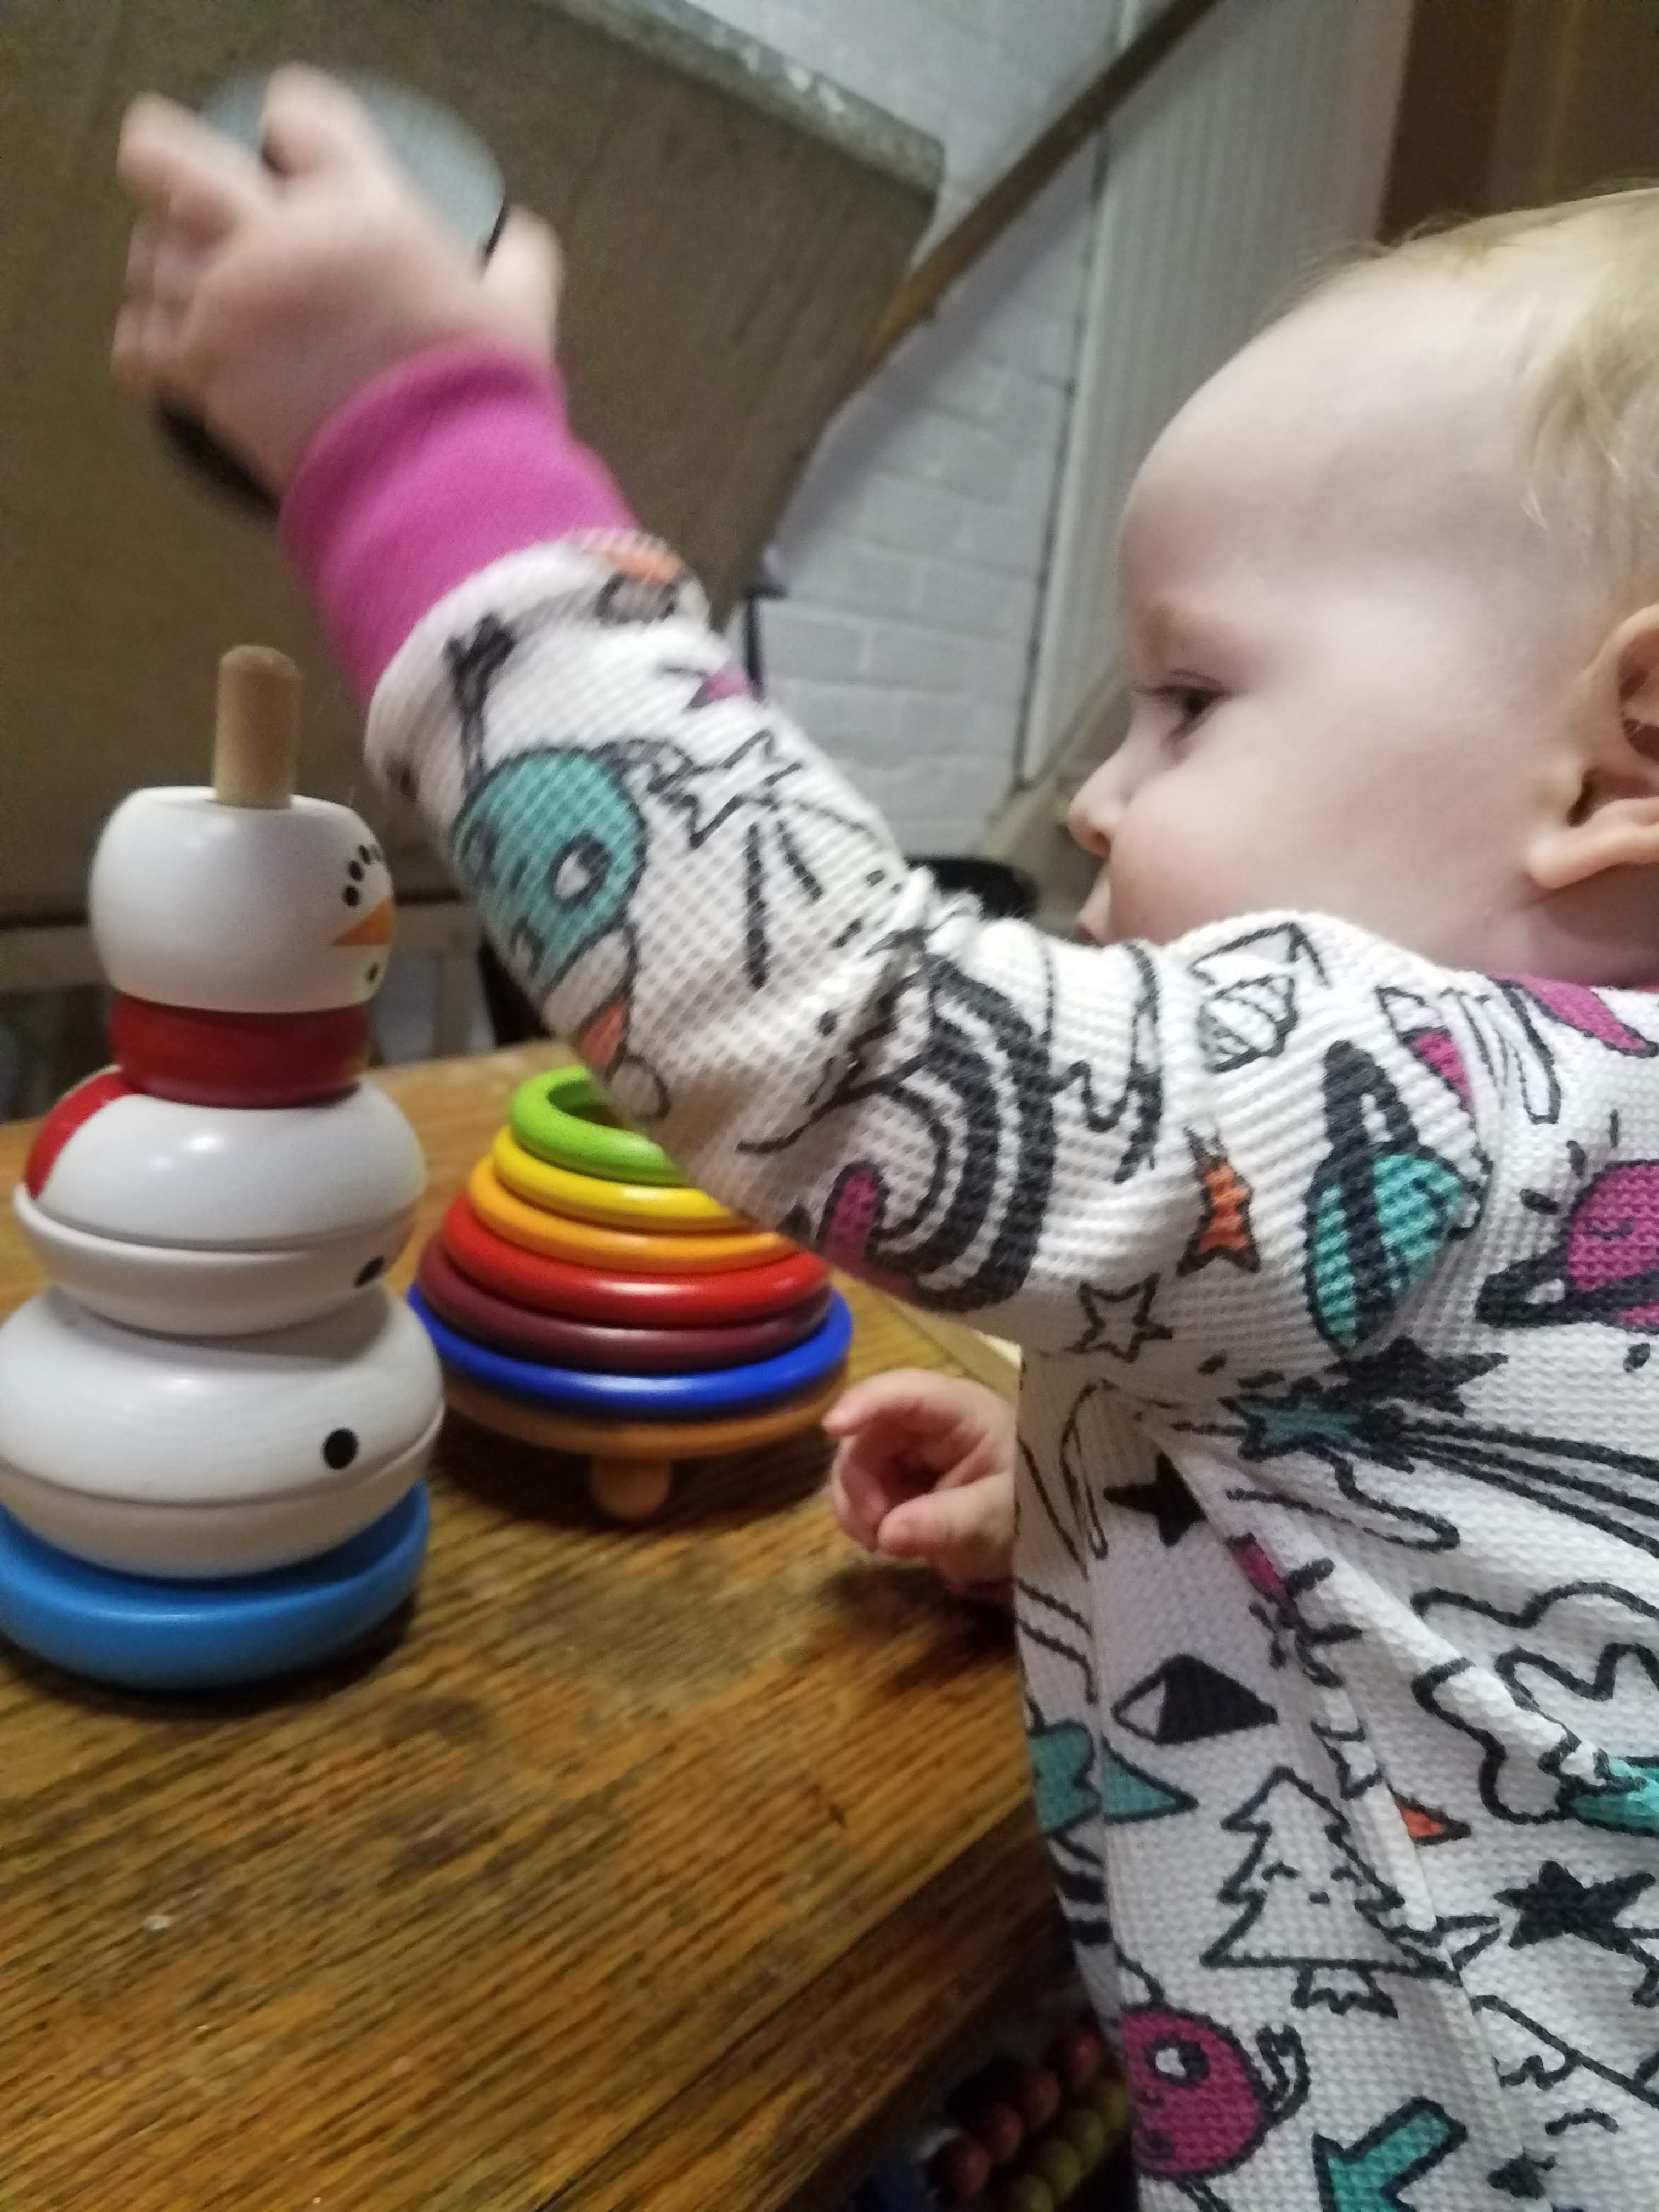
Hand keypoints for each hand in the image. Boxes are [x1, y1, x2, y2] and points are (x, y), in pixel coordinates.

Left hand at [114, 68, 559, 492]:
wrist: (437, 483)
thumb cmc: (480, 395)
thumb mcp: (520, 313)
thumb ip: (518, 262)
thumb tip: (519, 237)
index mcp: (359, 206)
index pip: (296, 116)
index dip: (287, 126)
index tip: (289, 148)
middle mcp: (277, 240)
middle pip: (170, 161)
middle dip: (159, 161)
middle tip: (172, 184)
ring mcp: (231, 304)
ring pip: (149, 257)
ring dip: (162, 269)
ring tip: (186, 287)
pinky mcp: (204, 373)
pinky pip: (139, 345)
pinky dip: (145, 348)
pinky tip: (162, 354)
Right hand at [824, 1369, 1015, 1599]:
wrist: (1045, 1544)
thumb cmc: (1033, 1517)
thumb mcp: (993, 1522)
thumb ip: (942, 1523)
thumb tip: (886, 1533)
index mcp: (962, 1411)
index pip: (905, 1392)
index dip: (865, 1404)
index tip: (832, 1429)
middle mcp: (930, 1419)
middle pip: (869, 1431)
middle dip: (859, 1480)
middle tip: (875, 1531)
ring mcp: (912, 1445)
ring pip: (857, 1459)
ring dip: (857, 1502)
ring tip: (881, 1542)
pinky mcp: (902, 1472)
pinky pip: (862, 1485)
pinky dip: (862, 1513)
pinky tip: (881, 1538)